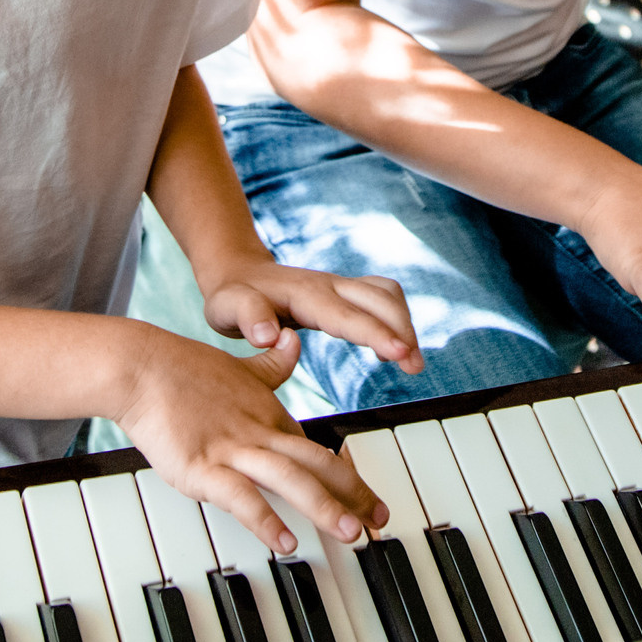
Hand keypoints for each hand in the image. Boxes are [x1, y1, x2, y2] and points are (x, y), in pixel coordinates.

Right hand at [113, 327, 389, 552]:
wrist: (143, 366)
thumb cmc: (184, 369)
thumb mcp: (238, 367)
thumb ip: (271, 365)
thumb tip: (293, 342)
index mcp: (270, 415)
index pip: (317, 452)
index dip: (347, 477)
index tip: (369, 501)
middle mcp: (260, 433)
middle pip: (318, 465)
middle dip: (353, 495)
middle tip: (380, 522)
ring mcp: (233, 451)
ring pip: (291, 479)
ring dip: (325, 507)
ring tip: (350, 533)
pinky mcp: (203, 467)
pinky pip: (241, 497)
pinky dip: (265, 520)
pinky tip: (285, 542)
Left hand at [203, 261, 424, 376]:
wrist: (237, 273)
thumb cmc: (233, 297)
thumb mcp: (226, 307)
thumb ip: (248, 319)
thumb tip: (269, 337)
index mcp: (305, 294)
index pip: (348, 315)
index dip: (377, 334)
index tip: (400, 353)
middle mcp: (329, 285)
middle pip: (380, 299)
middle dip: (403, 330)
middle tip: (415, 368)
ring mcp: (340, 286)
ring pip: (387, 295)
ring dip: (405, 324)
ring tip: (411, 362)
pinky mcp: (345, 293)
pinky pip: (382, 299)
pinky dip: (396, 320)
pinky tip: (393, 349)